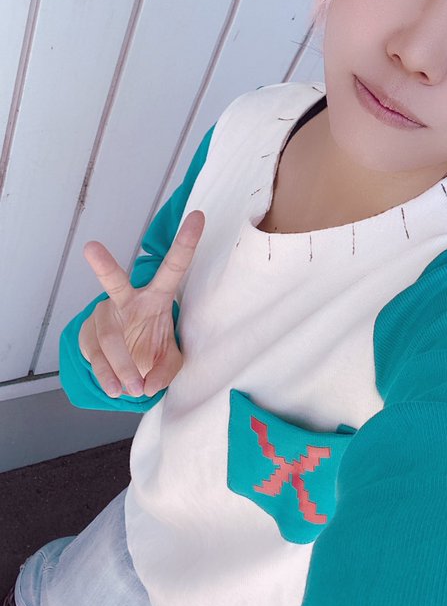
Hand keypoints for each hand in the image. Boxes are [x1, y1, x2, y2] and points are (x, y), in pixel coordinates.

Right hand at [77, 209, 205, 398]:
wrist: (122, 362)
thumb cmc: (151, 347)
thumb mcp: (169, 360)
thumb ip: (166, 371)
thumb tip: (149, 384)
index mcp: (157, 296)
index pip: (174, 267)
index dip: (186, 243)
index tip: (199, 216)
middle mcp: (128, 300)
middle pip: (114, 283)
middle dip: (103, 266)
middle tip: (91, 248)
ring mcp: (105, 316)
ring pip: (109, 337)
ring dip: (122, 365)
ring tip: (135, 388)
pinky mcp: (89, 336)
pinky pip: (97, 356)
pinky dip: (108, 376)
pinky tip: (115, 388)